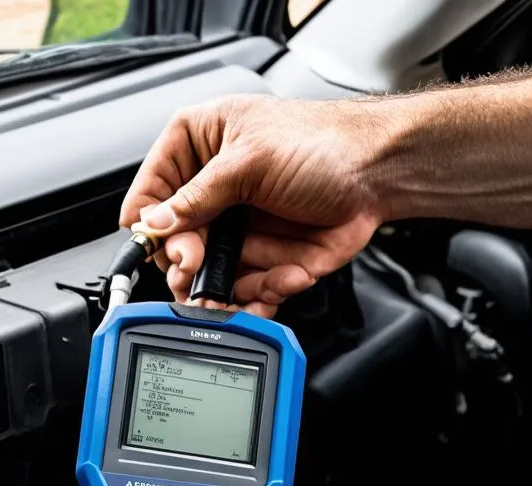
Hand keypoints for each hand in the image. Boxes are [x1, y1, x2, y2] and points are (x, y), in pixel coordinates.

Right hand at [120, 94, 384, 316]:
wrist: (380, 174)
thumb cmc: (324, 144)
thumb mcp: (249, 161)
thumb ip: (197, 198)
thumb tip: (155, 224)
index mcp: (201, 145)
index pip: (152, 189)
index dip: (150, 222)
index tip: (157, 246)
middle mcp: (215, 189)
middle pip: (178, 242)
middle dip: (190, 265)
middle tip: (197, 271)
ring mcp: (239, 227)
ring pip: (211, 273)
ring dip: (226, 289)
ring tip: (244, 291)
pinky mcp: (264, 257)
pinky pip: (247, 288)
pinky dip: (261, 295)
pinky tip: (282, 280)